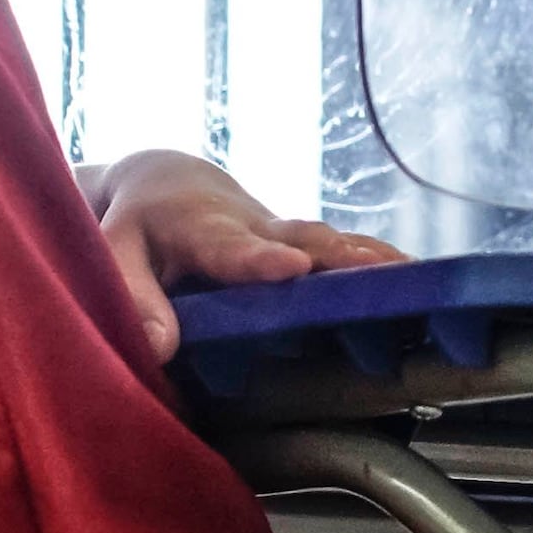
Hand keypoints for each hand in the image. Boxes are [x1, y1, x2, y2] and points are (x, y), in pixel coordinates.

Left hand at [92, 152, 400, 361]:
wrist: (168, 182)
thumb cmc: (135, 227)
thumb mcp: (115, 254)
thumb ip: (135, 299)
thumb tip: (159, 349)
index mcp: (202, 228)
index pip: (232, 246)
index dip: (261, 258)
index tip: (292, 266)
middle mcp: (252, 225)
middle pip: (299, 238)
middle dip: (335, 255)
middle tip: (376, 271)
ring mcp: (283, 233)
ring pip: (329, 242)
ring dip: (370, 259)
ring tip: (415, 278)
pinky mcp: (301, 244)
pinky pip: (341, 251)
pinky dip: (378, 263)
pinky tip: (418, 279)